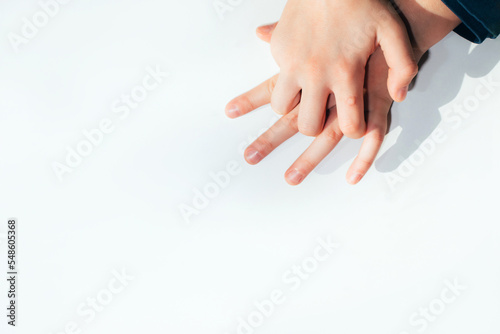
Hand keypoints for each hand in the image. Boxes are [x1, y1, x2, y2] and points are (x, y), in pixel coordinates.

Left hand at [227, 23, 395, 184]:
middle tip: (249, 157)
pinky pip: (373, 136)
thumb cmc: (355, 21)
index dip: (251, 100)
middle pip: (293, 120)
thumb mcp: (315, 27)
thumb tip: (259, 32)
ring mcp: (353, 100)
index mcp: (310, 71)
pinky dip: (364, 158)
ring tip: (290, 179)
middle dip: (270, 139)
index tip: (229, 111)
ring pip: (326, 137)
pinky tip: (352, 177)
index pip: (273, 89)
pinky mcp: (379, 104)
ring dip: (308, 160)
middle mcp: (327, 89)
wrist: (397, 15)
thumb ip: (286, 33)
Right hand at [267, 0, 417, 136]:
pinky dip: (285, 81)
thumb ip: (403, 66)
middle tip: (323, 113)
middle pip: (308, 125)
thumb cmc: (362, 3)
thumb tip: (397, 96)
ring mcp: (293, 63)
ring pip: (281, 107)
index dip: (353, 130)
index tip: (353, 123)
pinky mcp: (278, 50)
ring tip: (306, 95)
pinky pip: (276, 79)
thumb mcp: (393, 31)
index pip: (348, 124)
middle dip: (316, 126)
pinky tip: (299, 69)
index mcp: (346, 72)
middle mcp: (316, 73)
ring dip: (293, 106)